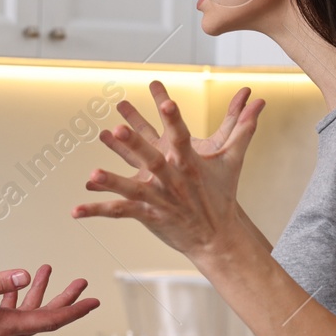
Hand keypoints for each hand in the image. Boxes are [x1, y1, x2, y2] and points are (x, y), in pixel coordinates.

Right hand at [0, 264, 99, 335]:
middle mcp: (7, 335)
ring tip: (49, 270)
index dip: (75, 310)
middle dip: (65, 299)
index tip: (94, 301)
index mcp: (7, 328)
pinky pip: (11, 314)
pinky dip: (17, 297)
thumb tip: (26, 274)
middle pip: (45, 316)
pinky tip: (15, 284)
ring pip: (28, 313)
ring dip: (40, 293)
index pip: (50, 319)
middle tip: (82, 282)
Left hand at [72, 80, 263, 258]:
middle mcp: (171, 178)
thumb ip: (243, 128)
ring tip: (90, 175)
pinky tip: (75, 210)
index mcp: (188, 161)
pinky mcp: (147, 214)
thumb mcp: (232, 161)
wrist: (216, 236)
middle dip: (134, 144)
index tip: (164, 99)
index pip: (179, 133)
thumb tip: (259, 102)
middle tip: (117, 129)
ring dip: (111, 181)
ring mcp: (158, 198)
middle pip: (150, 158)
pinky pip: (118, 212)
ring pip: (131, 187)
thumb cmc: (221, 195)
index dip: (172, 117)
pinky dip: (96, 211)